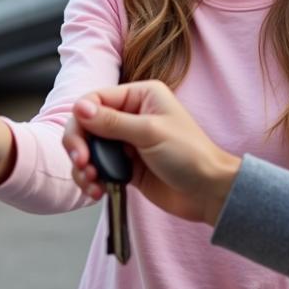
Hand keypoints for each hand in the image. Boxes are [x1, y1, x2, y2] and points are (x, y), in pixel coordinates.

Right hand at [62, 80, 240, 225]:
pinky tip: (97, 190)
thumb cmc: (190, 155)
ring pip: (89, 148)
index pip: (95, 99)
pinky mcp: (125, 166)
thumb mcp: (149, 133)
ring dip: (84, 166)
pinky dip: (92, 179)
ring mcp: (126, 141)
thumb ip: (112, 122)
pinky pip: (98, 168)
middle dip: (79, 145)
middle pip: (87, 124)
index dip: (81, 120)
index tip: (79, 144)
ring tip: (92, 182)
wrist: (209, 193)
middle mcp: (130, 115)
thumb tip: (79, 108)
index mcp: (140, 96)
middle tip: (82, 164)